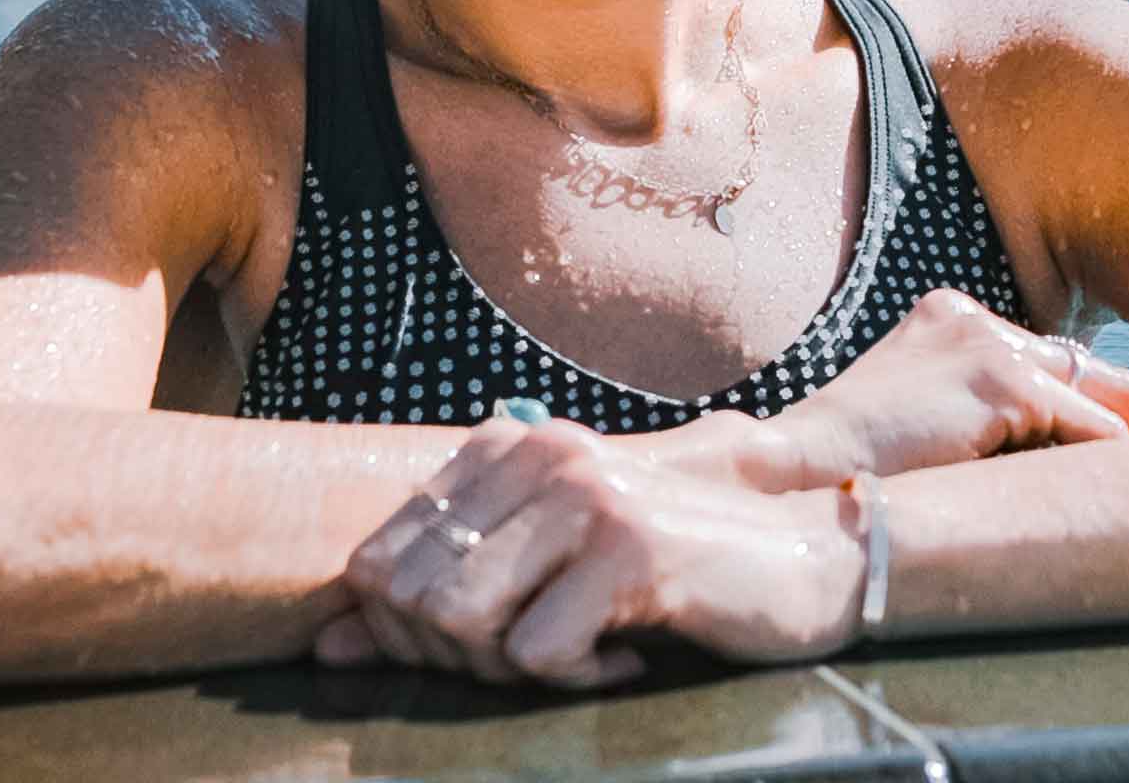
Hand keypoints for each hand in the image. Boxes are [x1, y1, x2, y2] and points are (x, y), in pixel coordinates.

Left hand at [316, 417, 865, 688]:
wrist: (803, 560)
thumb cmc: (664, 572)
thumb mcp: (540, 575)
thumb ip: (432, 603)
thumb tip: (325, 650)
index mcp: (501, 447)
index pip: (374, 560)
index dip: (405, 636)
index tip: (485, 648)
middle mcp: (535, 454)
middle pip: (406, 598)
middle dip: (454, 659)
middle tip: (532, 661)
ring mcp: (582, 495)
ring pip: (460, 622)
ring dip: (509, 671)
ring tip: (575, 658)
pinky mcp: (629, 548)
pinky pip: (538, 654)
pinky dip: (575, 681)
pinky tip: (625, 660)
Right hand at [758, 289, 1128, 484]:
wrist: (793, 476)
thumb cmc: (847, 475)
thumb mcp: (917, 425)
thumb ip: (977, 422)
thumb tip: (1064, 463)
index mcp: (948, 321)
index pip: (1046, 362)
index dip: (1090, 415)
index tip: (1123, 461)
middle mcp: (972, 317)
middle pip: (1089, 370)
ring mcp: (988, 343)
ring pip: (1100, 399)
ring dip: (1127, 454)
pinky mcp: (1003, 381)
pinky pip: (1092, 431)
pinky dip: (1110, 469)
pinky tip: (1116, 505)